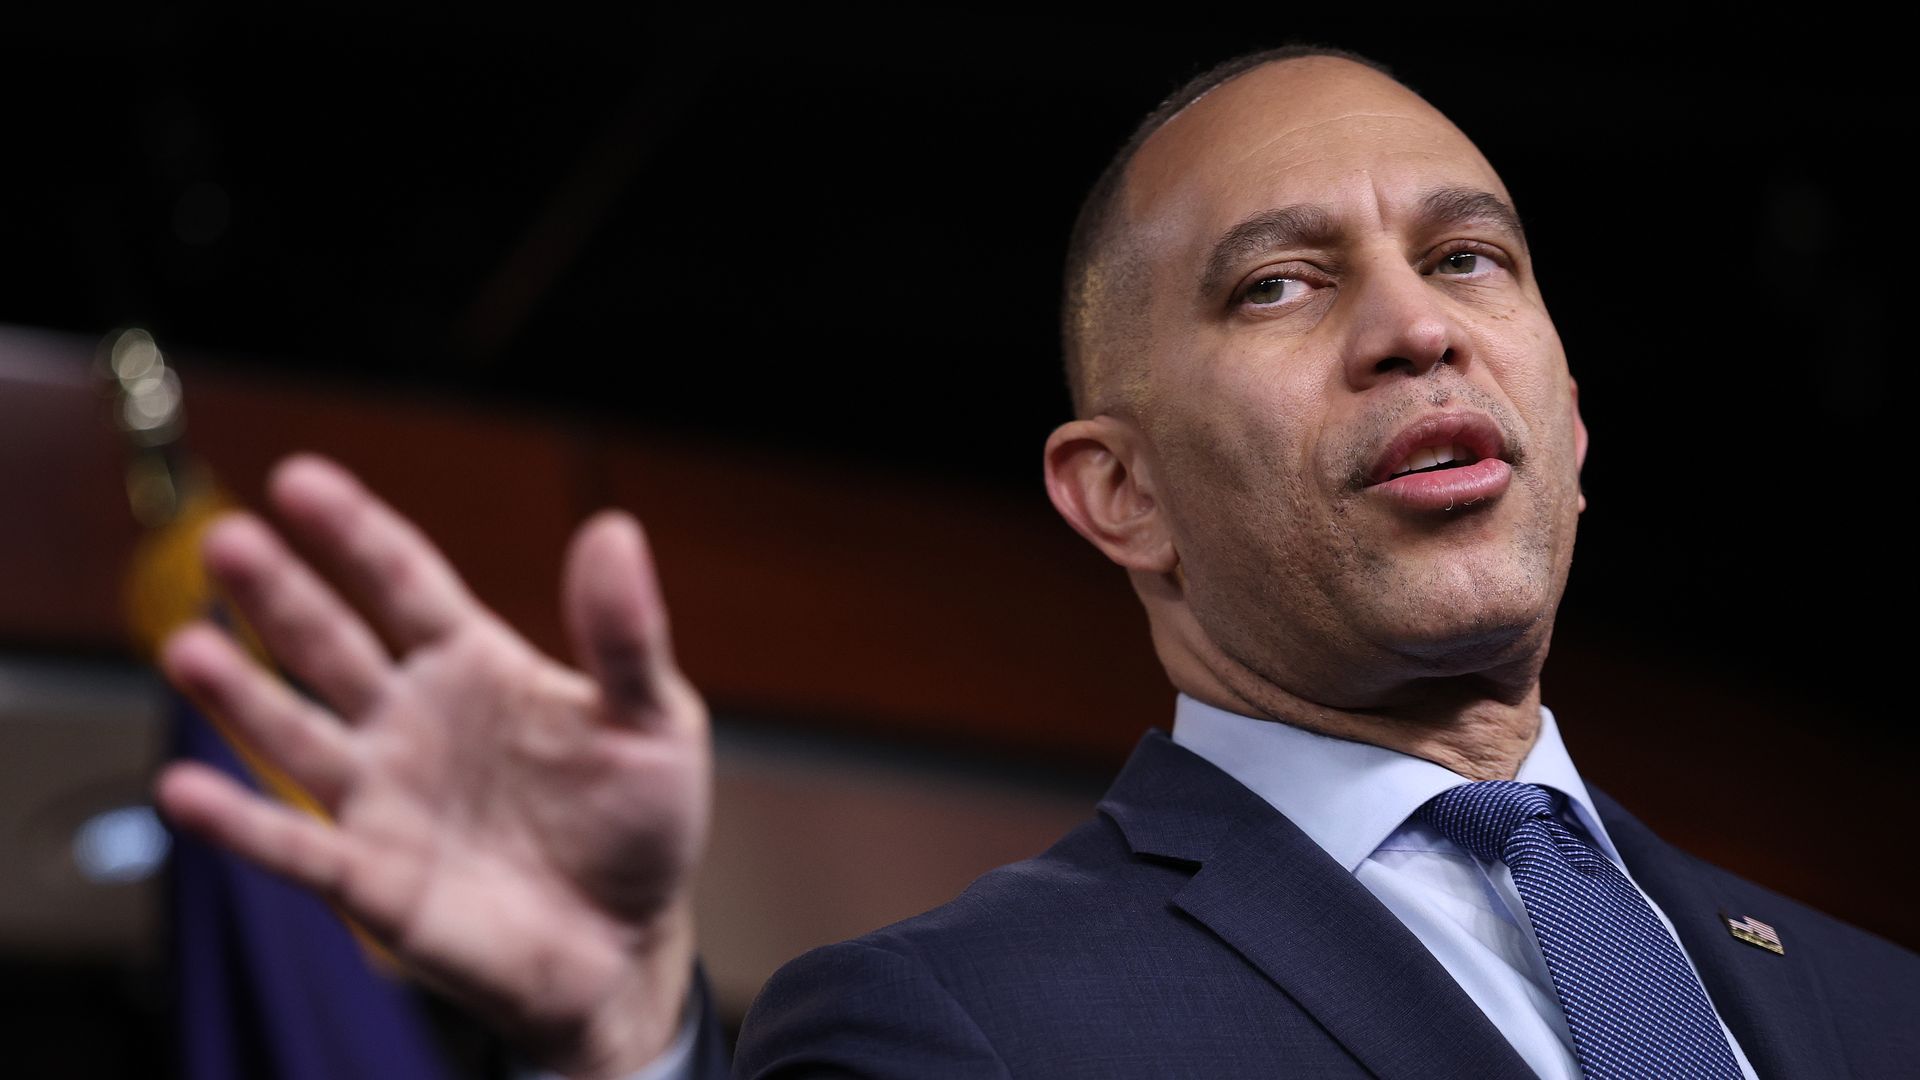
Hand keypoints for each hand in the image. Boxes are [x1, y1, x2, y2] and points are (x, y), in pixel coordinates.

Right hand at [155, 454, 710, 1078]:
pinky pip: (294, 846)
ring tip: (187, 649)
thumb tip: (614, 529)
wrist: (627, 945)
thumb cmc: (640, 822)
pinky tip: (187, 791)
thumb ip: (626, 634)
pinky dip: (240, 824)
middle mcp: (412, 719)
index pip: (404, 583)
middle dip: (279, 595)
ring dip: (240, 695)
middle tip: (227, 540)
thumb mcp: (654, 721)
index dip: (354, 533)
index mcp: (475, 665)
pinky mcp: (370, 878)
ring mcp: (383, 796)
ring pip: (295, 734)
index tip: (300, 481)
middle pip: (332, 643)